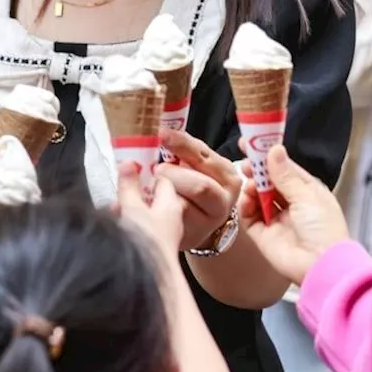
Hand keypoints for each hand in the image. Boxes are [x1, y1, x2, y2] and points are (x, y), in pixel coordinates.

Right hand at [117, 162, 185, 258]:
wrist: (150, 282)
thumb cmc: (145, 241)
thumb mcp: (132, 206)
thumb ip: (128, 185)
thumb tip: (128, 162)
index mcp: (171, 203)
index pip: (163, 179)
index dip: (147, 172)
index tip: (129, 169)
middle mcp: (171, 218)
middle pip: (152, 197)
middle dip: (133, 192)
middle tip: (116, 189)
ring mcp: (163, 236)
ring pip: (145, 215)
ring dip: (128, 210)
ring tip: (110, 209)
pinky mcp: (153, 250)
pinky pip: (140, 230)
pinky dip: (128, 225)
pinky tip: (113, 228)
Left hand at [154, 130, 242, 252]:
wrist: (200, 220)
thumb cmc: (196, 182)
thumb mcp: (198, 164)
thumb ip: (186, 150)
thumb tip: (162, 133)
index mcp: (227, 176)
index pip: (204, 158)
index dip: (182, 144)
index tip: (162, 134)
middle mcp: (223, 202)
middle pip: (198, 186)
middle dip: (172, 175)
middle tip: (157, 171)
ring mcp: (207, 223)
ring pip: (181, 206)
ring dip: (161, 194)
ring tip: (152, 188)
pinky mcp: (189, 238)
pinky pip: (167, 223)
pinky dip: (151, 210)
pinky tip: (144, 204)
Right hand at [241, 144, 348, 284]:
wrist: (320, 266)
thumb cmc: (323, 228)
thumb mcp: (307, 196)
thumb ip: (286, 174)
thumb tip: (274, 149)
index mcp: (306, 192)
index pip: (284, 169)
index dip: (268, 156)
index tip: (251, 143)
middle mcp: (291, 204)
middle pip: (268, 182)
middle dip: (256, 171)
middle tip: (245, 163)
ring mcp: (276, 219)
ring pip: (257, 197)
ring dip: (252, 188)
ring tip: (249, 185)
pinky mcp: (263, 235)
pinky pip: (249, 217)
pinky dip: (245, 207)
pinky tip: (247, 201)